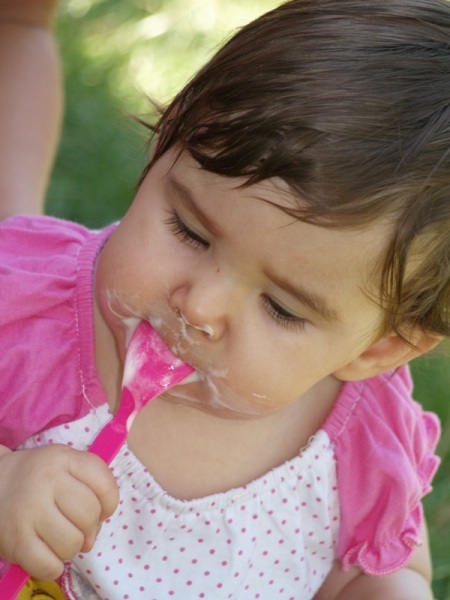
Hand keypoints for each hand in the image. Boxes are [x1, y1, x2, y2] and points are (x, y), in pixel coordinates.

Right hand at [0, 444, 118, 579]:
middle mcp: (46, 480)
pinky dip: (53, 567)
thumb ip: (89, 491)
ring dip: (70, 548)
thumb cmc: (37, 478)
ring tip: (57, 539)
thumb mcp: (64, 465)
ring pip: (72, 543)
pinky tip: (46, 554)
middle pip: (89, 516)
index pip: (105, 484)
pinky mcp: (15, 540)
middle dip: (88, 528)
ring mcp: (29, 510)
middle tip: (73, 526)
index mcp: (63, 459)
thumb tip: (91, 539)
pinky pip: (49, 565)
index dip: (109, 504)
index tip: (98, 509)